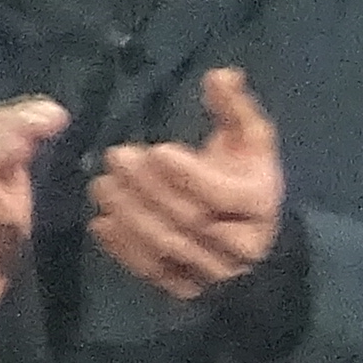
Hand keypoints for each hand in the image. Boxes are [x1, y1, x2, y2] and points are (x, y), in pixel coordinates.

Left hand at [88, 70, 284, 302]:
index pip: (222, 195)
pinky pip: (155, 273)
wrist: (260, 249)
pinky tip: (102, 224)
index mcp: (259, 206)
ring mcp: (214, 271)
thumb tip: (220, 74)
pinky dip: (125, 249)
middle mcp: (240, 244)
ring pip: (169, 247)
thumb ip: (235, 110)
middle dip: (150, 189)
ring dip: (131, 215)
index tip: (156, 149)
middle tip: (115, 158)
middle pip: (190, 219)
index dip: (188, 175)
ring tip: (102, 186)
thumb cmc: (248, 184)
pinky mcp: (189, 289)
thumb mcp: (251, 144)